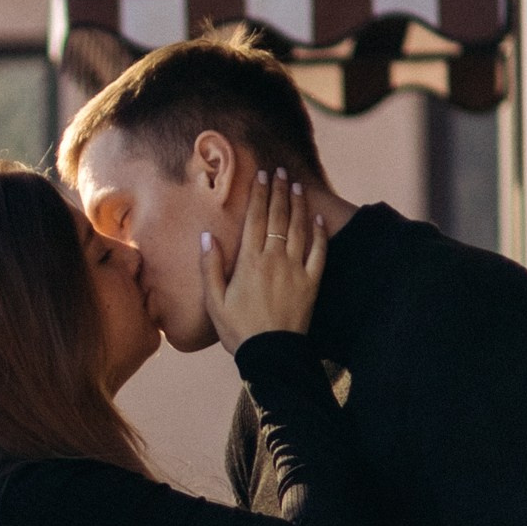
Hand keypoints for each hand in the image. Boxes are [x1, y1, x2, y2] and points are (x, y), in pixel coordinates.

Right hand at [202, 168, 326, 353]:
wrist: (271, 354)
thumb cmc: (238, 329)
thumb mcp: (214, 301)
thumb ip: (211, 267)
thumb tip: (207, 236)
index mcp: (250, 261)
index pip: (255, 219)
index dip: (258, 195)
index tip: (260, 176)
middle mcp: (274, 259)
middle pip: (278, 217)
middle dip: (278, 191)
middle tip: (280, 171)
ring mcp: (296, 269)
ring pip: (299, 228)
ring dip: (298, 205)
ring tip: (296, 186)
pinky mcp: (311, 283)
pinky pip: (318, 252)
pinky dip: (319, 233)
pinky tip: (318, 219)